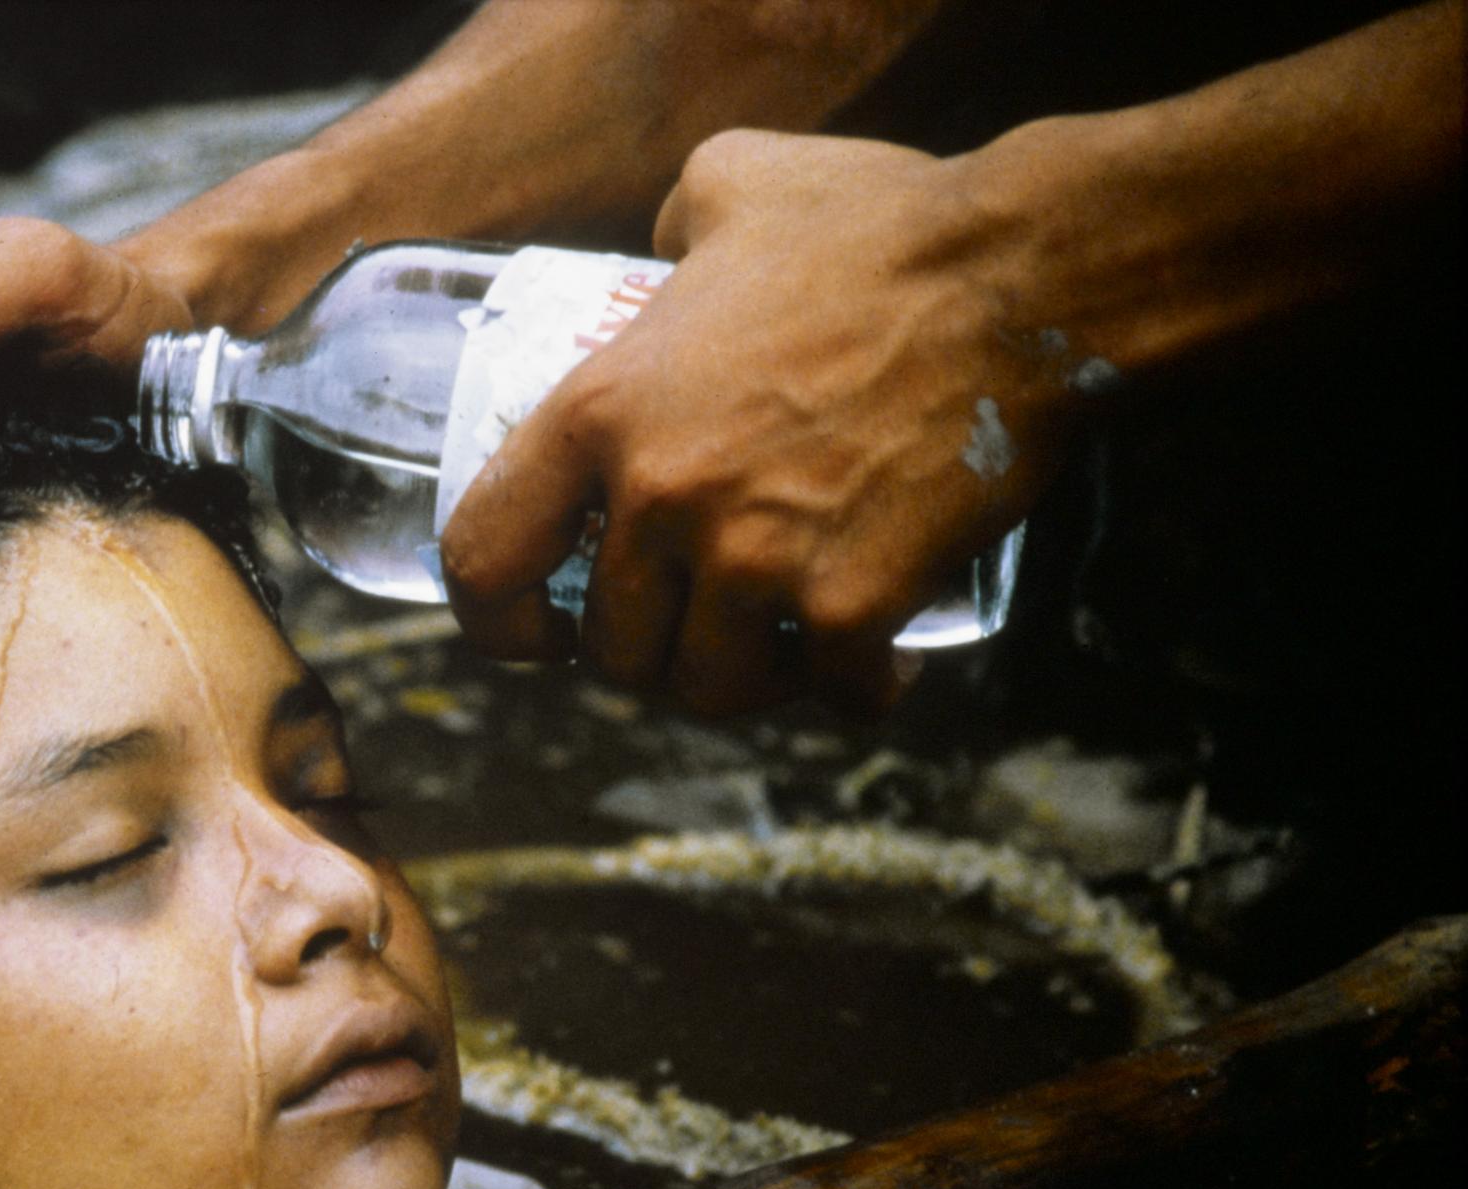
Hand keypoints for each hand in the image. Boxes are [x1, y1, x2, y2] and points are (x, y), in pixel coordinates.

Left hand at [441, 130, 1073, 713]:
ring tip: (781, 649)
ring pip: (707, 688)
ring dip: (744, 683)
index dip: (495, 623)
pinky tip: (878, 664)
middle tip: (704, 624)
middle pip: (611, 648)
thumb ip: (669, 228)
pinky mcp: (847, 602)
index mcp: (598, 410)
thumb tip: (660, 251)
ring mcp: (750, 557)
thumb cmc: (880, 223)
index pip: (481, 558)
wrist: (1019, 273)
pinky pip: (829, 691)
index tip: (540, 635)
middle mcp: (657, 496)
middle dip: (654, 653)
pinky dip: (856, 690)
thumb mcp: (731, 185)